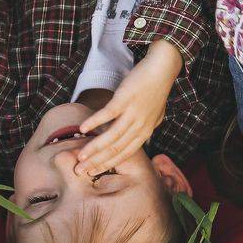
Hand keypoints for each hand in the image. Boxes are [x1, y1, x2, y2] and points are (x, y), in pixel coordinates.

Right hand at [72, 40, 183, 175]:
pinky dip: (95, 121)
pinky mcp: (126, 98)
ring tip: (79, 156)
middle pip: (116, 149)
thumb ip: (147, 129)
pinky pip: (109, 113)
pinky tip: (83, 129)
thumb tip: (143, 142)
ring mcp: (134, 112)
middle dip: (97, 162)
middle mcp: (141, 125)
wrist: (163, 69)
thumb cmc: (156, 91)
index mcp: (146, 131)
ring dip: (94, 147)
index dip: (108, 164)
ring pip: (112, 135)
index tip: (93, 173)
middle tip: (79, 171)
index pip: (125, 153)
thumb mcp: (156, 115)